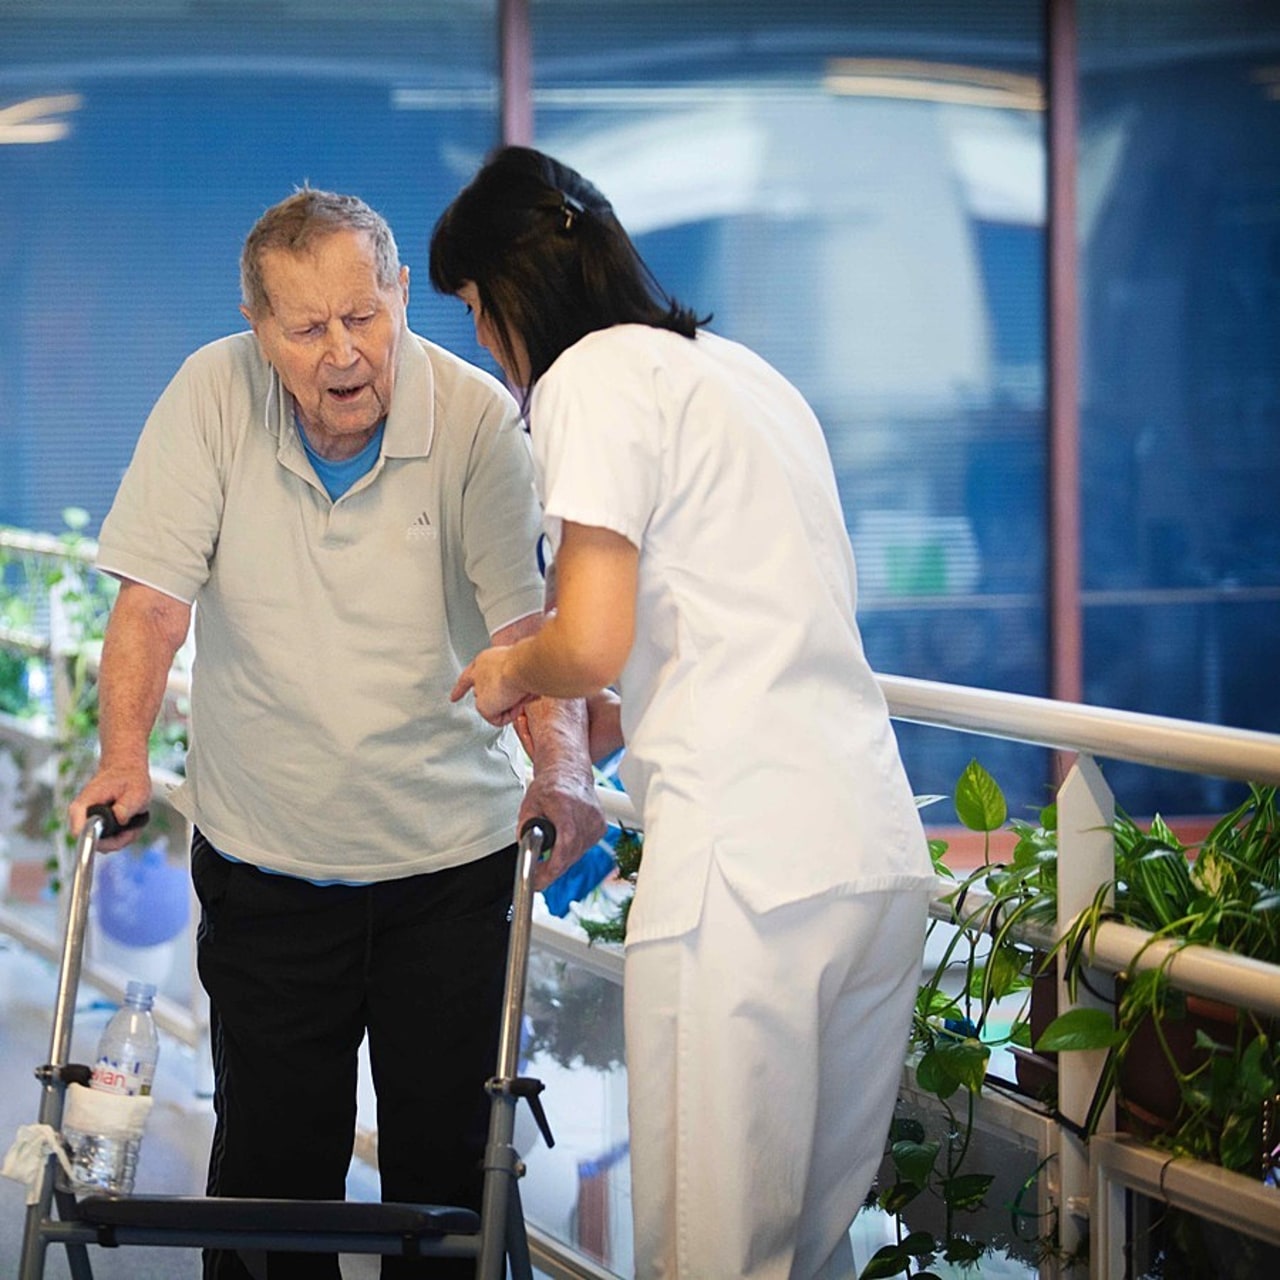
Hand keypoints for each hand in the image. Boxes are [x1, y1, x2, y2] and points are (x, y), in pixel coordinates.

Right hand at [68, 764, 152, 853]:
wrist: (125, 771)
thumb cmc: (129, 778)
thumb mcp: (136, 790)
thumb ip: (127, 805)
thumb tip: (120, 819)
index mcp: (85, 804)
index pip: (79, 830)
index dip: (95, 840)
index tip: (116, 837)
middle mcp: (83, 816)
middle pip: (95, 843)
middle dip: (117, 840)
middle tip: (132, 829)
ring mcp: (89, 823)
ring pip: (105, 845)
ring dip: (123, 838)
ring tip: (133, 823)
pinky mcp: (97, 828)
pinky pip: (110, 842)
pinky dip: (124, 836)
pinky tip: (131, 824)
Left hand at [451, 645, 535, 725]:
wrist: (522, 665)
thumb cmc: (526, 662)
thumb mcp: (517, 667)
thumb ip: (513, 680)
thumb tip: (522, 693)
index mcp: (485, 660)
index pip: (469, 676)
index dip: (461, 688)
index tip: (453, 698)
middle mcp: (478, 673)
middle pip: (481, 693)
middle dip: (493, 701)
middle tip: (512, 699)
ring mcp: (479, 690)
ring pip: (494, 707)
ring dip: (510, 705)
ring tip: (522, 695)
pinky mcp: (482, 705)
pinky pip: (497, 720)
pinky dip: (510, 715)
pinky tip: (516, 704)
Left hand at [520, 765, 605, 891]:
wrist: (569, 772)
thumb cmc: (549, 785)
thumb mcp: (528, 805)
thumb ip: (524, 830)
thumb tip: (525, 853)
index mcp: (565, 805)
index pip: (565, 844)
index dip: (551, 868)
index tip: (538, 881)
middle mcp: (585, 813)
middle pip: (570, 853)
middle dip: (552, 867)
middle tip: (538, 874)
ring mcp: (596, 820)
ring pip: (577, 854)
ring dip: (562, 858)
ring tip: (551, 846)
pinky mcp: (601, 827)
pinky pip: (584, 848)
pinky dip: (572, 849)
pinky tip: (565, 838)